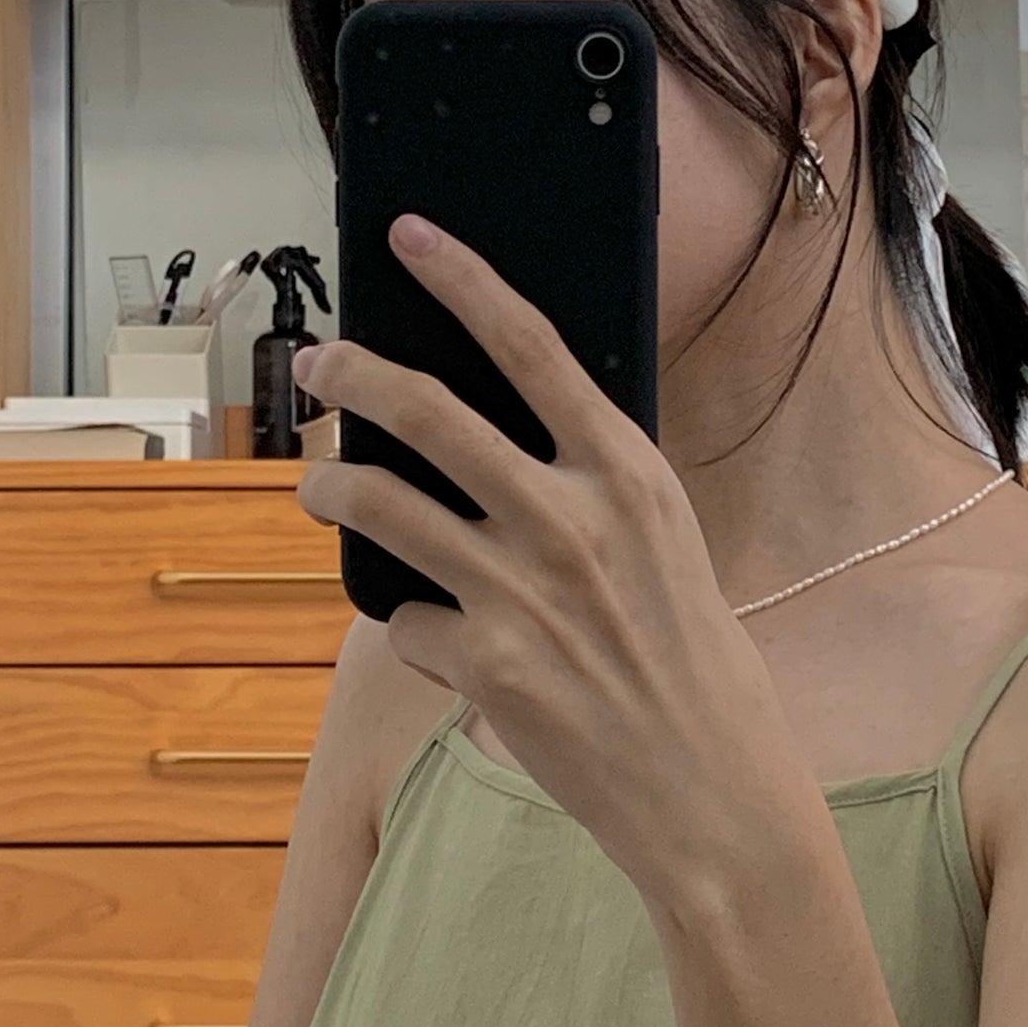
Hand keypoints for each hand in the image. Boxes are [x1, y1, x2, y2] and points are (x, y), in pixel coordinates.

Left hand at [292, 213, 801, 910]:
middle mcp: (572, 518)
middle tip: (316, 361)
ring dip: (330, 485)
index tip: (410, 236)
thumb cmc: (690, 657)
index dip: (463, 280)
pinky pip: (408, 619)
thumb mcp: (663, 539)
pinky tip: (444, 643)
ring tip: (315, 484)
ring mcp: (521, 590)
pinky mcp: (484, 663)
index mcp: (628, 473)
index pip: (533, 346)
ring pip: (381, 505)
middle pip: (430, 412)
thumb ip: (589, 481)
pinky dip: (412, 624)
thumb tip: (496, 434)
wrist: (712, 790)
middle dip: (354, 374)